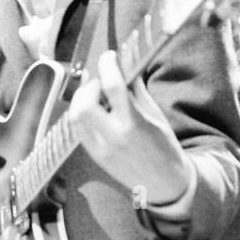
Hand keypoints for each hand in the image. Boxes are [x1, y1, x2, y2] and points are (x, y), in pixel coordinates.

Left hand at [68, 51, 191, 211]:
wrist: (164, 182)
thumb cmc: (164, 146)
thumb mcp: (155, 114)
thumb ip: (136, 90)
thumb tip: (124, 66)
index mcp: (133, 123)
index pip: (113, 86)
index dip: (108, 66)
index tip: (109, 56)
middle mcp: (113, 136)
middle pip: (84, 103)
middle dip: (89, 86)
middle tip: (100, 82)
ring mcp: (101, 148)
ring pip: (75, 117)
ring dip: (81, 100)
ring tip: (96, 96)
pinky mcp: (95, 156)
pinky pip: (78, 130)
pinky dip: (81, 115)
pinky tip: (94, 111)